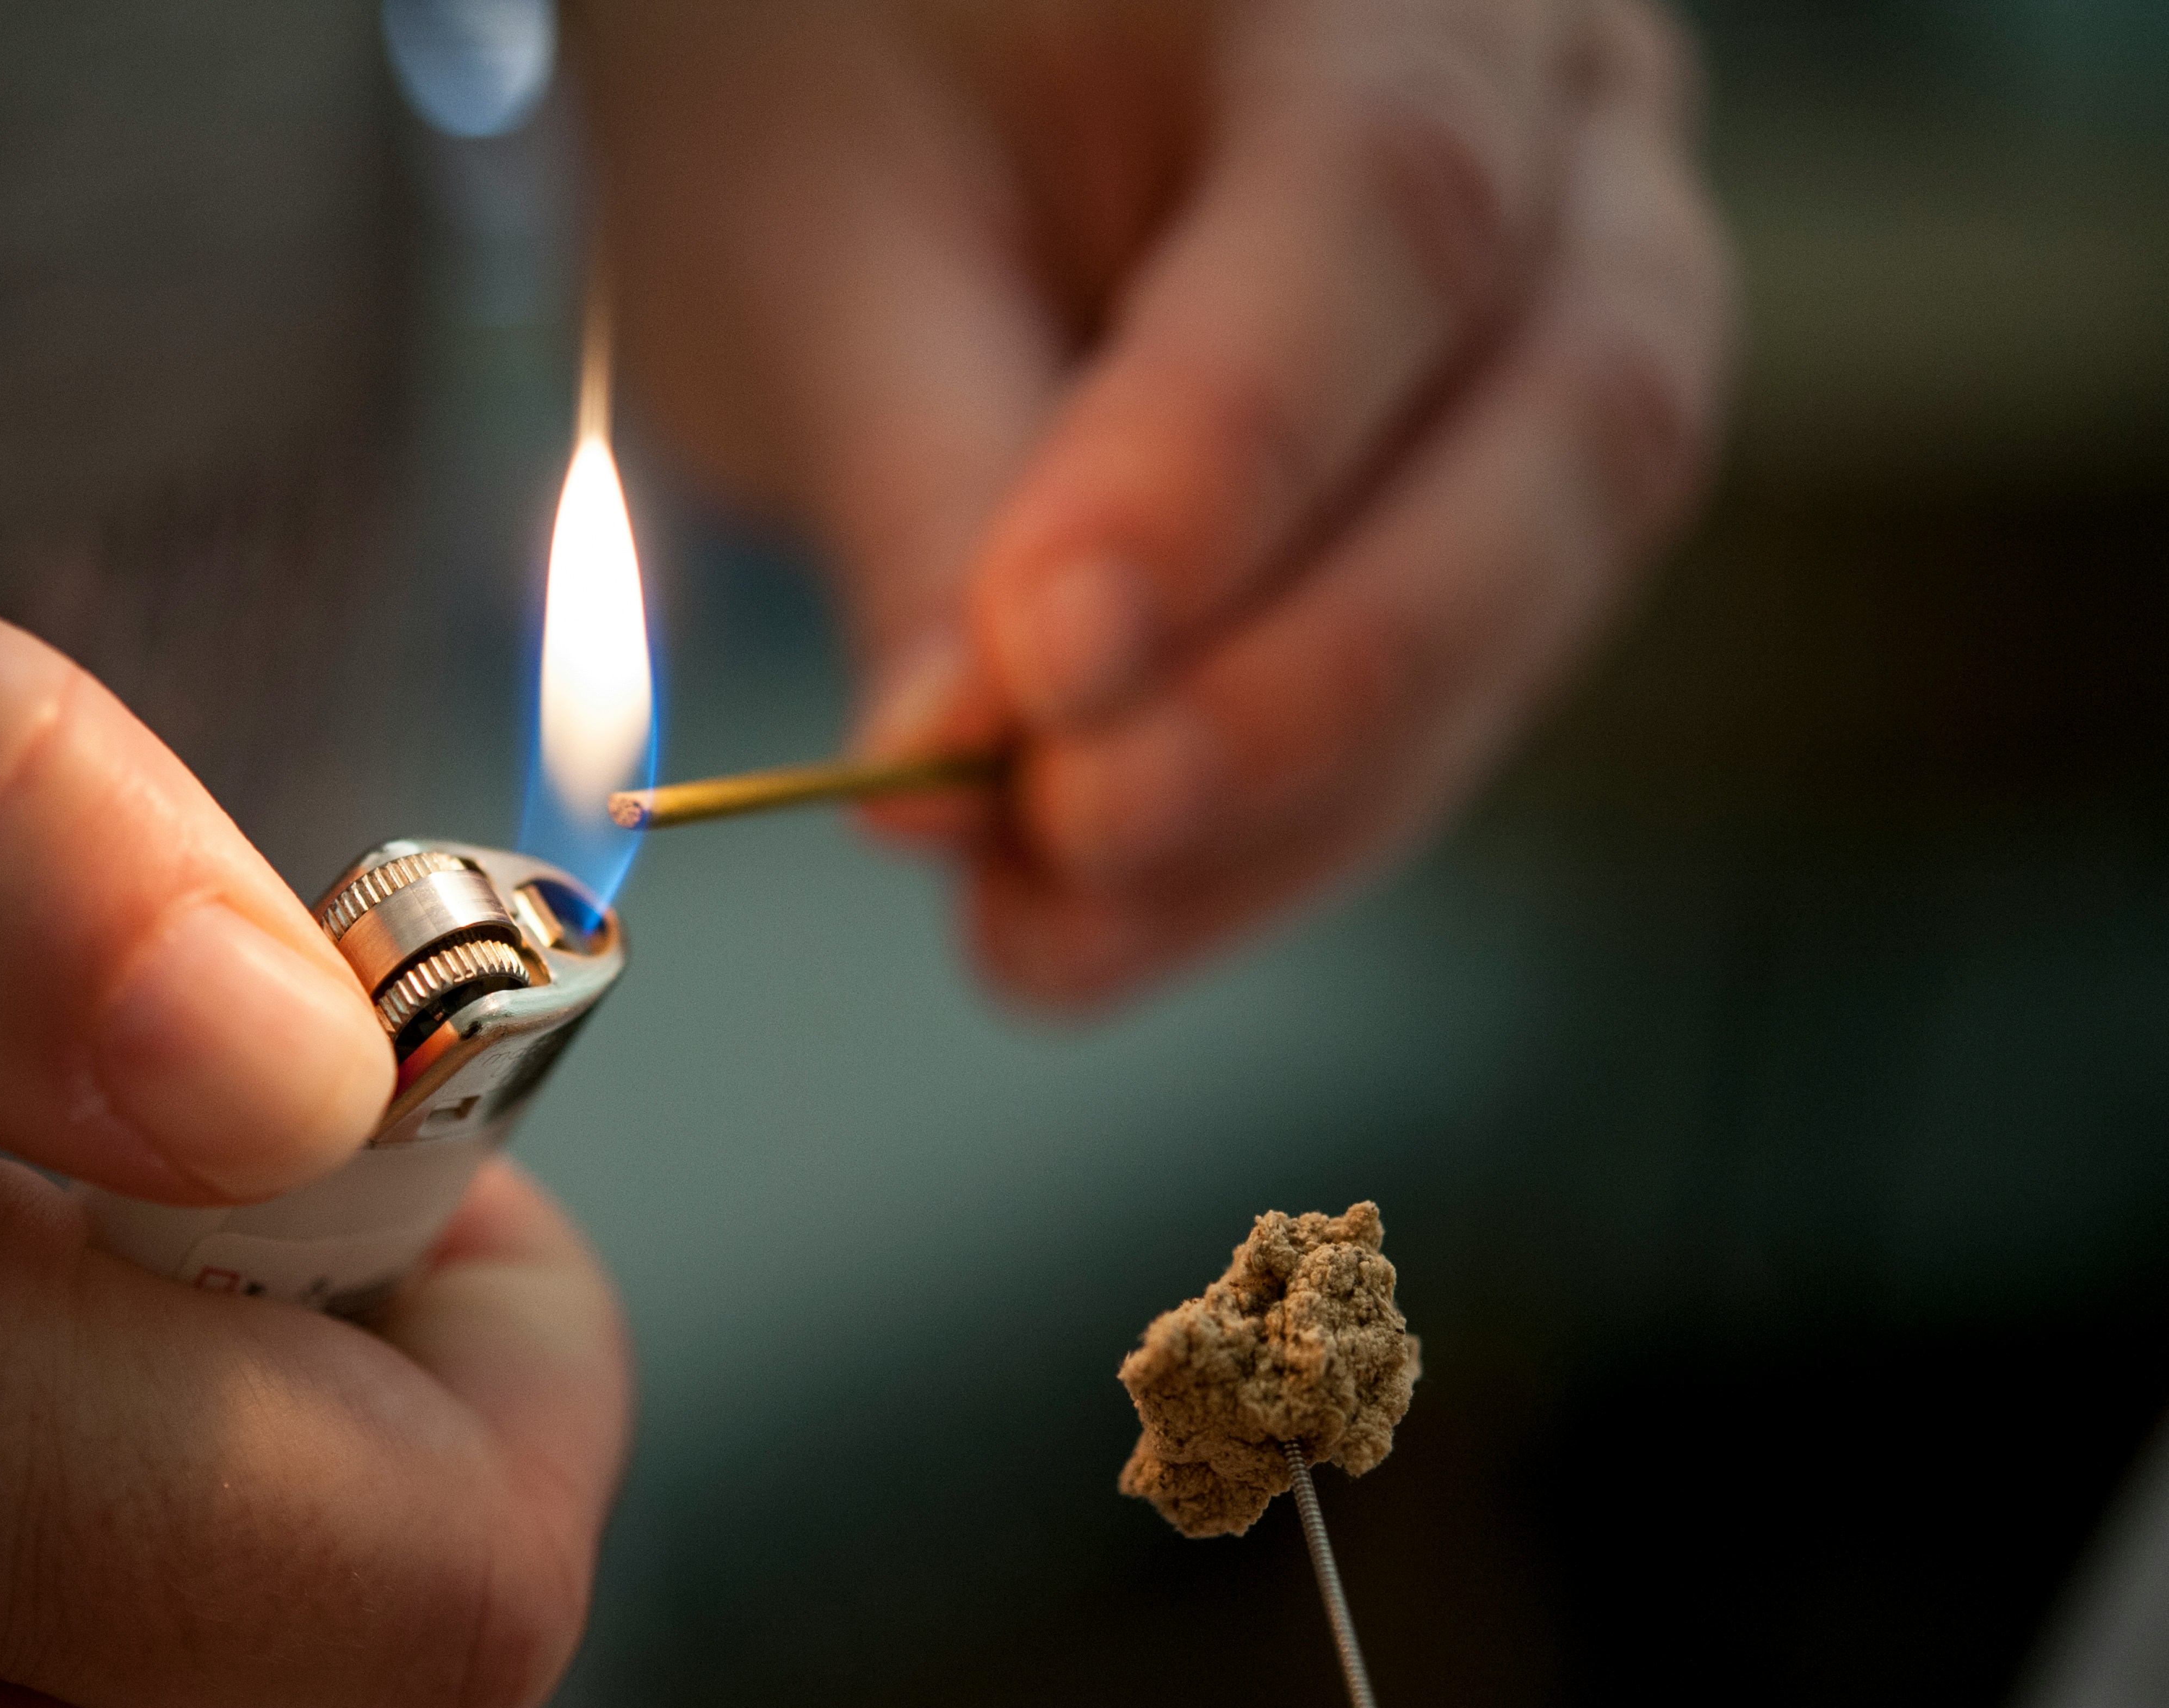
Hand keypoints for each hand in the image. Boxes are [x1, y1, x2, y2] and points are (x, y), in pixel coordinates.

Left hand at [587, 0, 1730, 1002]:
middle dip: (1306, 684)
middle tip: (1073, 840)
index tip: (1051, 672)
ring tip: (1056, 926)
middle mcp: (1557, 107)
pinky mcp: (1505, 466)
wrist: (876, 50)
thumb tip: (959, 776)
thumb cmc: (827, 63)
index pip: (1386, 203)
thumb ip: (921, 491)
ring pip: (1536, 580)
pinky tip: (1121, 904)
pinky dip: (1291, 809)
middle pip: (1559, 419)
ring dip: (1301, 800)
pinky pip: (1464, 667)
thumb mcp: (821, 245)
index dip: (1232, 465)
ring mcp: (1581, 283)